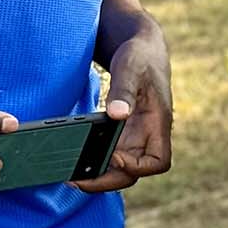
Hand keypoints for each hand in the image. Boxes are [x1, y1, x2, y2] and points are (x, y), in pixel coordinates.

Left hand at [73, 25, 172, 192]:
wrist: (139, 48)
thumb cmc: (140, 55)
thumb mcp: (131, 67)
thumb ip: (124, 90)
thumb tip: (117, 115)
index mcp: (159, 122)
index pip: (159, 161)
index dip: (137, 167)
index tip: (114, 156)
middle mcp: (148, 134)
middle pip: (134, 172)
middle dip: (107, 180)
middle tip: (75, 179)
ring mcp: (135, 135)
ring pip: (120, 168)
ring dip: (98, 174)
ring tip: (69, 173)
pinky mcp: (122, 132)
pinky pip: (109, 154)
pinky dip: (94, 160)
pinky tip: (73, 158)